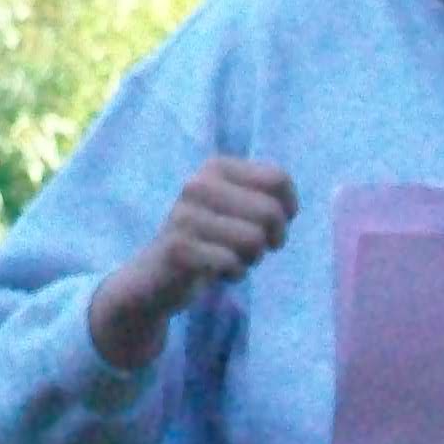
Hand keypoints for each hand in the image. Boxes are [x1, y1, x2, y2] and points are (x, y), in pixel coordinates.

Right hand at [88, 157, 296, 368]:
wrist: (156, 276)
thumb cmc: (210, 240)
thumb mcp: (237, 208)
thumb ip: (266, 197)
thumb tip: (287, 210)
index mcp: (216, 167)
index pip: (278, 179)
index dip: (287, 210)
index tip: (271, 226)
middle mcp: (197, 184)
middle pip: (271, 212)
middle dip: (270, 239)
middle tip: (249, 248)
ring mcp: (184, 215)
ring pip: (255, 240)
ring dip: (250, 259)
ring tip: (228, 258)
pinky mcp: (178, 248)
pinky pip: (233, 263)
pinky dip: (233, 274)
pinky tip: (214, 271)